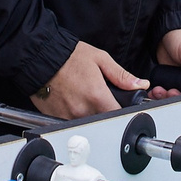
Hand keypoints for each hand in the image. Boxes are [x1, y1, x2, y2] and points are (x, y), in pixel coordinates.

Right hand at [32, 40, 146, 119]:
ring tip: (84, 98)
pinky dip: (75, 116)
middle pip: (103, 121)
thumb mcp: (100, 59)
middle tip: (99, 98)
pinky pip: (71, 123)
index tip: (120, 105)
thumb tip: (140, 84)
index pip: (118, 114)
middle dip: (105, 112)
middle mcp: (83, 110)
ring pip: (87, 124)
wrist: (40, 57)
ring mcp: (68, 116)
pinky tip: (72, 101)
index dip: (123, 111)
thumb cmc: (68, 56)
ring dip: (90, 115)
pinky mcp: (56, 118)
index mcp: (97, 96)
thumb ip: (122, 76)